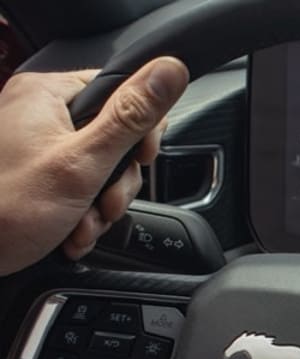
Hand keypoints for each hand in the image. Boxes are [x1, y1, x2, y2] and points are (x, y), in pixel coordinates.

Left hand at [0, 57, 188, 273]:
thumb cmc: (5, 210)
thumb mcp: (83, 163)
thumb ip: (130, 117)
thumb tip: (169, 71)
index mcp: (45, 94)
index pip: (120, 91)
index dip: (141, 130)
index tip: (140, 159)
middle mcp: (38, 113)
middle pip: (114, 137)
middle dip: (115, 183)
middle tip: (102, 203)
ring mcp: (35, 144)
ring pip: (100, 168)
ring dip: (99, 205)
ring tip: (80, 224)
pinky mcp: (35, 172)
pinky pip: (78, 186)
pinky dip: (81, 213)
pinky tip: (69, 230)